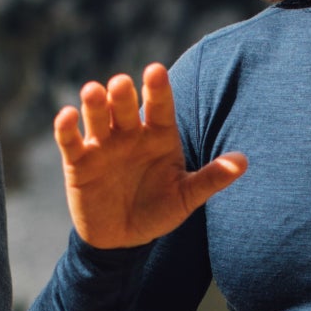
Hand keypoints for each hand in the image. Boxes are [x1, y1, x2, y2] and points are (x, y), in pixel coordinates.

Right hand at [52, 64, 245, 248]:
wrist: (123, 239)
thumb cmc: (158, 210)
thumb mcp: (186, 197)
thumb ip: (211, 178)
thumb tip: (244, 162)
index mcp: (158, 135)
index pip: (160, 106)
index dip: (158, 89)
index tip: (156, 71)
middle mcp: (130, 133)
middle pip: (125, 106)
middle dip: (123, 94)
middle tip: (121, 83)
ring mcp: (103, 145)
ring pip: (97, 116)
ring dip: (94, 104)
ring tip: (93, 92)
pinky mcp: (78, 161)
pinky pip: (71, 141)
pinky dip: (66, 128)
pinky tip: (67, 117)